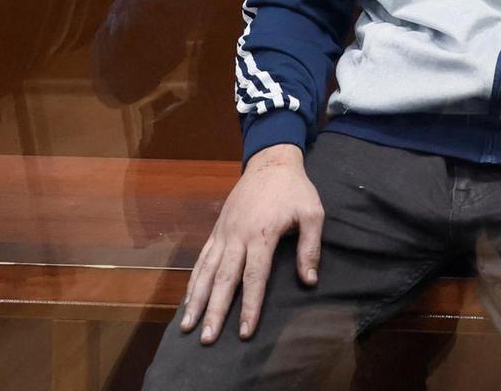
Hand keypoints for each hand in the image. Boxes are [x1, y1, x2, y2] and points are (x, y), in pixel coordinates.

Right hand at [180, 145, 323, 343]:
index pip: (254, 277)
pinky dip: (194, 280)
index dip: (251, 306)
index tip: (245, 333)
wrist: (270, 162)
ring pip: (207, 271)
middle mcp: (237, 236)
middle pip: (224, 279)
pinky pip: (202, 258)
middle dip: (215, 311)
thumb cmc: (294, 190)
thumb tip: (310, 281)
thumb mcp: (312, 213)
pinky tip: (188, 300)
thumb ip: (310, 247)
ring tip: (187, 326)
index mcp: (262, 234)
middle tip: (207, 339)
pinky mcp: (217, 229)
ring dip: (197, 300)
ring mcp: (224, 233)